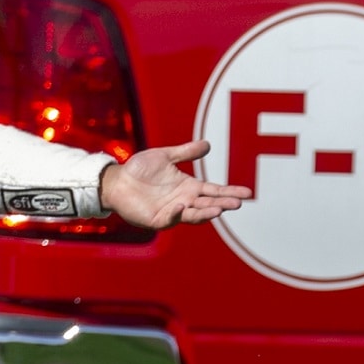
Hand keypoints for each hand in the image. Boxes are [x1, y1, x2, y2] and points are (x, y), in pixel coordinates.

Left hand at [99, 140, 252, 228]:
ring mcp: (171, 212)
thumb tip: (207, 144)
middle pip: (208, 204)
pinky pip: (169, 219)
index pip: (214, 190)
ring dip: (206, 213)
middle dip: (223, 204)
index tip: (247, 193)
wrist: (116, 180)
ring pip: (193, 214)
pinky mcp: (156, 219)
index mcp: (189, 187)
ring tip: (218, 209)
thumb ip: (185, 152)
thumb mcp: (164, 156)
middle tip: (237, 203)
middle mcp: (184, 201)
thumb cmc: (139, 169)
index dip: (230, 191)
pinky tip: (180, 206)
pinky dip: (176, 215)